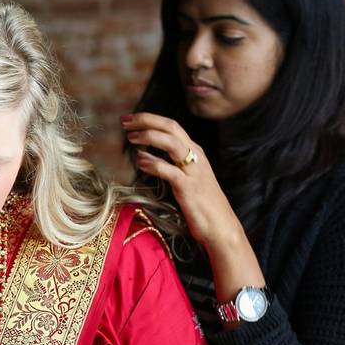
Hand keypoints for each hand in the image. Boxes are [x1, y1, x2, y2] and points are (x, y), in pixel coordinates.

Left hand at [122, 112, 241, 247]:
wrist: (220, 226)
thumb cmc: (200, 203)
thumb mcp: (184, 177)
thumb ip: (167, 164)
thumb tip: (143, 155)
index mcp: (194, 151)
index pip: (171, 126)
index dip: (149, 119)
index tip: (128, 119)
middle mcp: (195, 156)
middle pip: (171, 127)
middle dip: (146, 120)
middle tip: (124, 121)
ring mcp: (193, 171)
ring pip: (172, 143)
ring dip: (149, 137)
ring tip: (131, 138)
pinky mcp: (189, 187)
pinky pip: (169, 171)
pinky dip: (153, 163)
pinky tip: (140, 162)